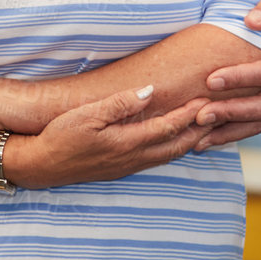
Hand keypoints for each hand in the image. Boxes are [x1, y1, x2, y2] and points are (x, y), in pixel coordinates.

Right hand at [10, 86, 215, 189]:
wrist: (44, 165)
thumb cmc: (61, 136)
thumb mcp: (86, 114)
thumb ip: (119, 103)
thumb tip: (148, 91)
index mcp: (127, 142)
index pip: (169, 126)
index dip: (189, 113)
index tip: (206, 98)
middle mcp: (134, 157)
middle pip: (177, 144)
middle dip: (199, 129)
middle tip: (216, 112)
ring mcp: (129, 165)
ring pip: (170, 154)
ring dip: (190, 140)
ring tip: (204, 127)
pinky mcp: (122, 168)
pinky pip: (158, 159)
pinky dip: (174, 148)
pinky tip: (174, 141)